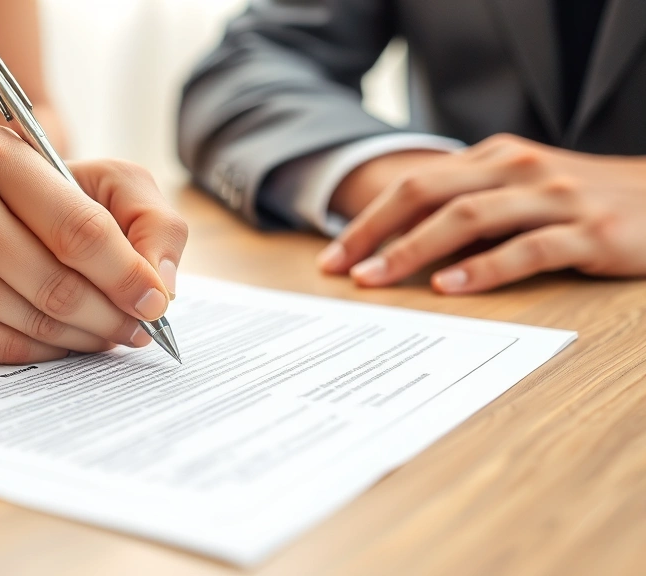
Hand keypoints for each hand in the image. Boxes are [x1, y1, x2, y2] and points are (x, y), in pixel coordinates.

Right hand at [0, 126, 187, 362]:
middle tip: (138, 329)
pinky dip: (45, 352)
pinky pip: (3, 347)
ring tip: (104, 334)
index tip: (158, 302)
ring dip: (83, 337)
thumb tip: (163, 283)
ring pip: (35, 319)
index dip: (129, 273)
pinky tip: (61, 343)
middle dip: (112, 314)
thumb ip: (138, 212)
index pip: (81, 227)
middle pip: (59, 282)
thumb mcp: (71, 181)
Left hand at [318, 133, 645, 292]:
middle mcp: (519, 167)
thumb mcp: (521, 194)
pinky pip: (527, 248)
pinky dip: (483, 268)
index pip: (415, 184)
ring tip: (377, 279)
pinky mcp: (590, 230)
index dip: (367, 220)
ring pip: (468, 217)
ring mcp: (556, 196)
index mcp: (496, 157)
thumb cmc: (583, 202)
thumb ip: (470, 210)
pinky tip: (449, 287)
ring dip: (413, 250)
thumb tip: (401, 248)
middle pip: (427, 193)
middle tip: (339, 268)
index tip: (332, 256)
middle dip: (374, 231)